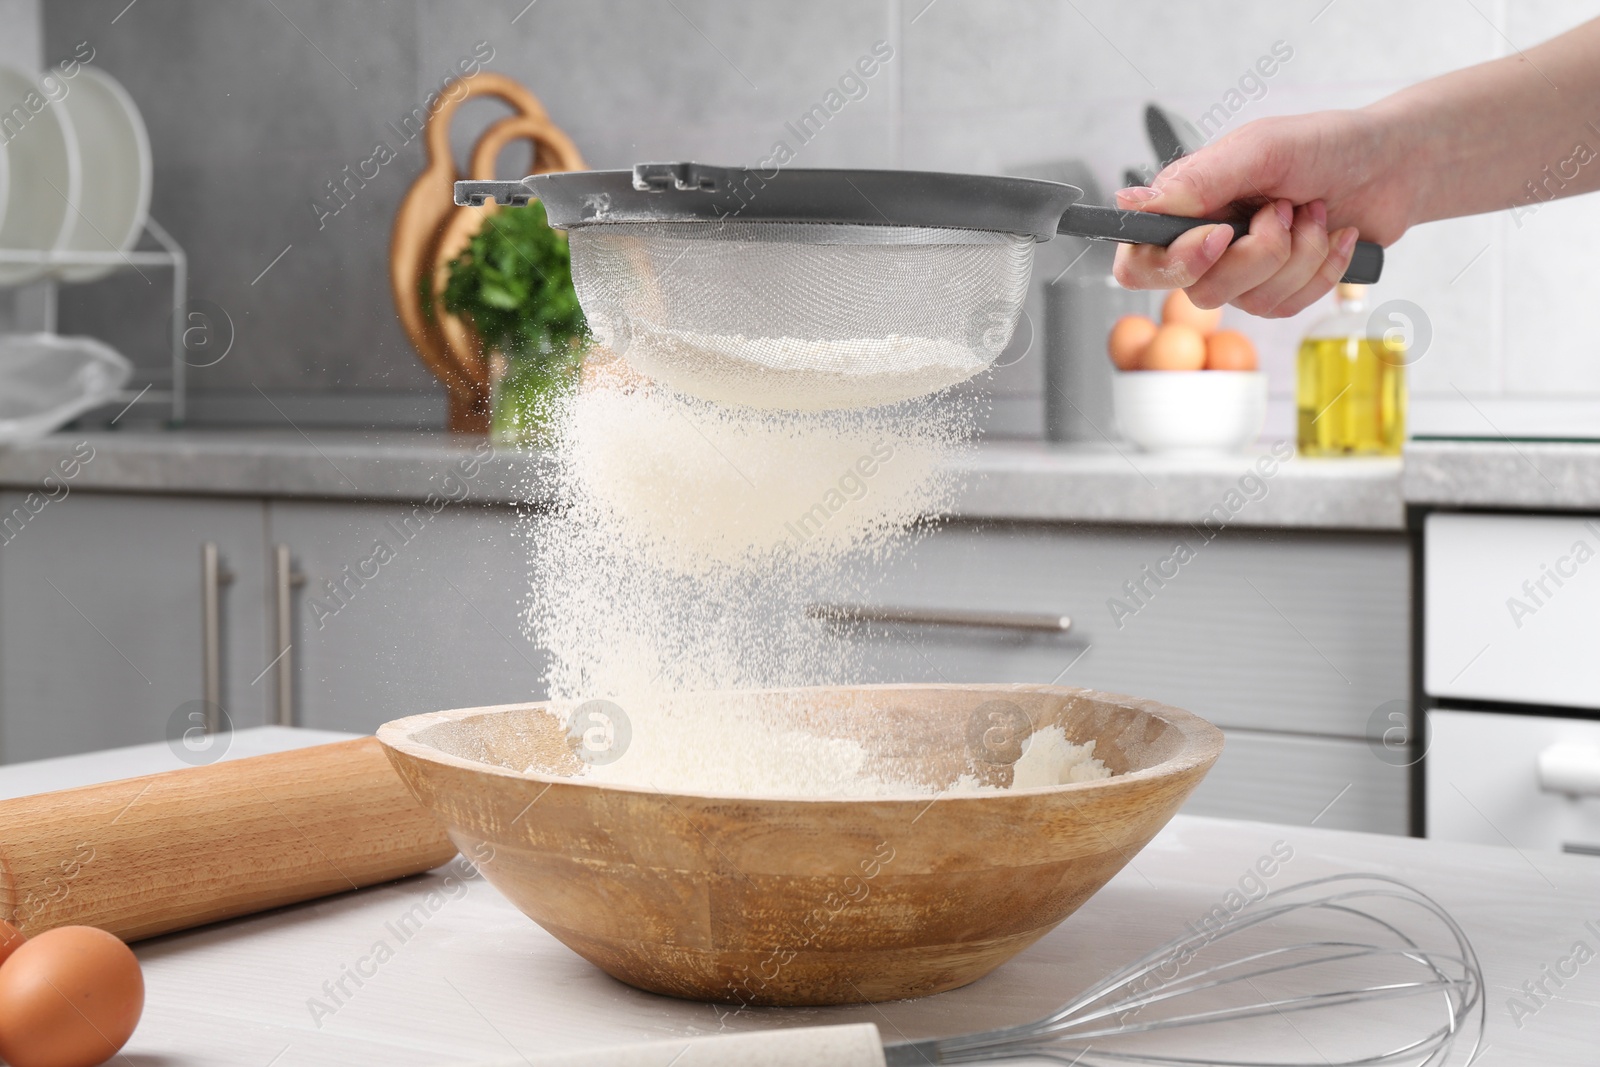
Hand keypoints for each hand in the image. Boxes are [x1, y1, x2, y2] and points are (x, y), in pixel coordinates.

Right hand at [1111, 108, 1412, 316]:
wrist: (1392, 165)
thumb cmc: (1325, 147)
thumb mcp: (1261, 149)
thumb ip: (1198, 179)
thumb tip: (1133, 204)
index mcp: (1185, 207)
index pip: (1137, 263)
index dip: (1171, 263)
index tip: (1219, 236)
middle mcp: (1205, 246)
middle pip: (1200, 290)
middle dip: (1258, 255)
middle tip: (1284, 210)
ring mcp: (1241, 275)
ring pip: (1249, 302)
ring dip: (1298, 256)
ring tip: (1314, 213)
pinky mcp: (1278, 292)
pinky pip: (1287, 307)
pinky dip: (1321, 270)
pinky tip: (1334, 236)